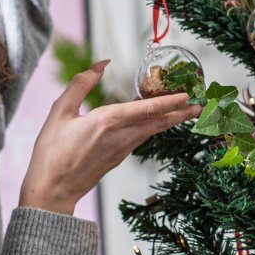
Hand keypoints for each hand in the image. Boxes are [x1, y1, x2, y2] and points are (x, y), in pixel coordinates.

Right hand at [19, 60, 201, 214]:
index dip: (169, 101)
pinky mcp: (118, 158)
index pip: (146, 108)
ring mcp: (121, 150)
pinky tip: (156, 122)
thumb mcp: (59, 112)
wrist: (51, 191)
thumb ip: (80, 84)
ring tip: (187, 111)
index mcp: (106, 122)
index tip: (189, 94)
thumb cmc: (52, 152)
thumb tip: (101, 63)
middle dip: (181, 112)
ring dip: (171, 119)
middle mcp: (120, 137)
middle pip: (158, 122)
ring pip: (152, 131)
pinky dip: (154, 127)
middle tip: (202, 104)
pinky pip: (142, 138)